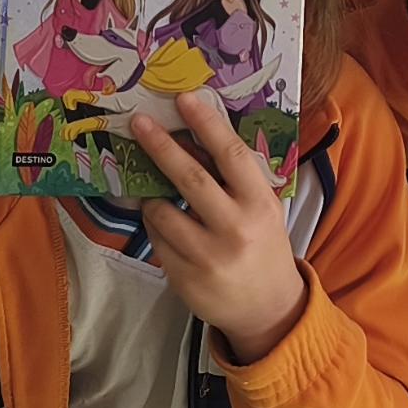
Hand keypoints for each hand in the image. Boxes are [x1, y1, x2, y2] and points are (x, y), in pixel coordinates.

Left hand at [135, 86, 309, 362]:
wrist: (269, 309)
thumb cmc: (262, 246)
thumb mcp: (260, 209)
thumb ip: (232, 180)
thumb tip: (189, 136)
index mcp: (260, 205)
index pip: (231, 156)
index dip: (207, 124)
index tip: (184, 99)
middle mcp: (236, 229)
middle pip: (190, 178)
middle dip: (161, 146)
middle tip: (138, 122)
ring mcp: (208, 257)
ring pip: (163, 213)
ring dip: (152, 198)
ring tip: (155, 197)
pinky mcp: (185, 278)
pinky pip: (157, 241)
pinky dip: (155, 227)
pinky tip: (165, 227)